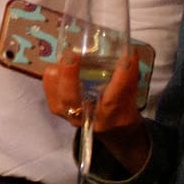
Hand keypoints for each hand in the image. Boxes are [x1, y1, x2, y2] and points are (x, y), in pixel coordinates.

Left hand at [45, 49, 150, 175]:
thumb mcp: (133, 98)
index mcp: (117, 116)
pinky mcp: (59, 111)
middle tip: (73, 55)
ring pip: (58, 96)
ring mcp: (71, 116)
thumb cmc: (124, 112)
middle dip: (70, 75)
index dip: (122, 74)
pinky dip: (52, 77)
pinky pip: (50, 93)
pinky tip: (58, 65)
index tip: (127, 55)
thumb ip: (128, 79)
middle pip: (75, 99)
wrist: (114, 134)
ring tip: (65, 56)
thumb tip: (126, 49)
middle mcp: (91, 119)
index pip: (117, 94)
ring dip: (59, 73)